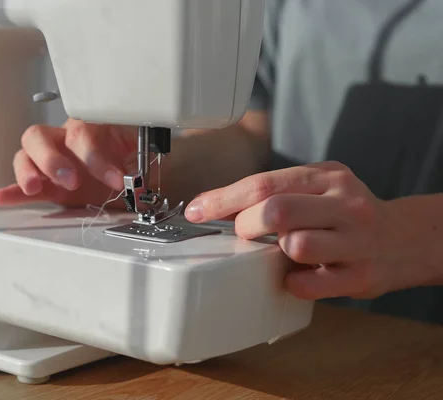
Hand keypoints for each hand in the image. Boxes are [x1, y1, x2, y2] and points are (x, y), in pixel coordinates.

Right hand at [0, 119, 136, 207]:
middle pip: (41, 137)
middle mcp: (64, 141)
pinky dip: (12, 191)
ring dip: (27, 171)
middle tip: (71, 180)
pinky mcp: (45, 185)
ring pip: (25, 156)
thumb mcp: (142, 154)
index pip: (84, 135)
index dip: (97, 158)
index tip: (116, 179)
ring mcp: (50, 162)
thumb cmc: (131, 157)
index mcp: (89, 128)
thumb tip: (145, 177)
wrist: (129, 175)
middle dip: (52, 158)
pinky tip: (2, 196)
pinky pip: (22, 185)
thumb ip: (143, 162)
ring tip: (33, 188)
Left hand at [184, 161, 411, 300]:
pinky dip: (292, 282)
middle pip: (276, 211)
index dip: (223, 199)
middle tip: (244, 234)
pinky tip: (296, 275)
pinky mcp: (362, 276)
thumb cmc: (347, 213)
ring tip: (281, 252)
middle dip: (246, 226)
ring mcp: (356, 240)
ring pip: (295, 245)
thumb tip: (219, 208)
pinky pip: (309, 284)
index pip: (264, 183)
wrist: (405, 239)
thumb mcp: (319, 187)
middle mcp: (345, 204)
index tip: (196, 210)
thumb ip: (278, 192)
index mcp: (327, 177)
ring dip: (275, 253)